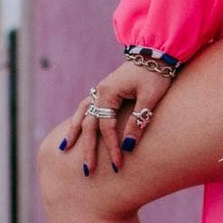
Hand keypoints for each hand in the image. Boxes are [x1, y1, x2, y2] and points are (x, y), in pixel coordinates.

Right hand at [61, 61, 172, 175]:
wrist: (157, 52)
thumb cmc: (156, 74)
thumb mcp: (149, 98)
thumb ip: (137, 121)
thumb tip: (128, 146)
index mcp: (109, 93)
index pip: (107, 128)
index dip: (112, 148)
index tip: (117, 165)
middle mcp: (100, 92)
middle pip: (89, 124)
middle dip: (88, 149)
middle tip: (87, 171)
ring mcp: (101, 90)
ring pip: (82, 114)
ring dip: (74, 132)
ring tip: (65, 148)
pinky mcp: (107, 90)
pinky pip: (88, 107)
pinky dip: (80, 118)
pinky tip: (76, 127)